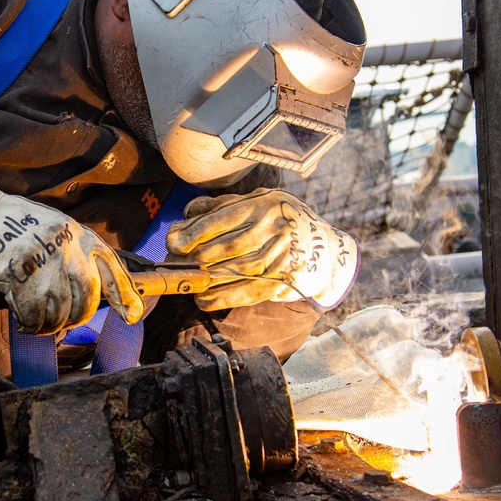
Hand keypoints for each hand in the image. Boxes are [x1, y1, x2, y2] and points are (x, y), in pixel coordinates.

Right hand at [0, 168, 143, 333]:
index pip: (113, 269)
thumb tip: (95, 291)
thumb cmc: (16, 227)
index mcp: (81, 235)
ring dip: (50, 324)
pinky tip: (23, 319)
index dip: (125, 295)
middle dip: (77, 318)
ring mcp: (48, 263)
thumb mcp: (56, 231)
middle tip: (61, 323)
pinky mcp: (23, 277)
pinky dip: (30, 324)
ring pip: (62, 312)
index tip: (133, 315)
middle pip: (87, 300)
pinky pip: (35, 315)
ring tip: (38, 321)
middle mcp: (70, 248)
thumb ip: (76, 255)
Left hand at [166, 188, 358, 310]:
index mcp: (264, 205)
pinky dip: (220, 298)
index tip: (173, 242)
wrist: (326, 249)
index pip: (221, 220)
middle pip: (225, 247)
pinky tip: (203, 298)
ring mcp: (280, 257)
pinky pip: (245, 292)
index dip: (193, 233)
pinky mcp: (283, 281)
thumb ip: (222, 206)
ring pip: (233, 271)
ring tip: (186, 281)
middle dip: (194, 257)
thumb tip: (184, 216)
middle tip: (174, 263)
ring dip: (204, 279)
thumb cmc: (283, 221)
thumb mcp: (259, 202)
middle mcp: (274, 229)